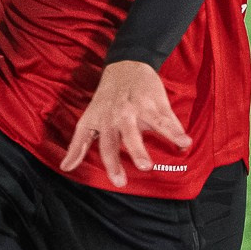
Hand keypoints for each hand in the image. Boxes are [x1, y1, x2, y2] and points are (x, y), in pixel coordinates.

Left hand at [60, 59, 189, 187]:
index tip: (119, 182)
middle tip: (145, 167)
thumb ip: (78, 146)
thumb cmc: (104, 101)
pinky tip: (185, 141)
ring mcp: (140, 106)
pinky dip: (178, 129)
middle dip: (137, 150)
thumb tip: (65, 168)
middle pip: (128, 134)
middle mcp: (121, 115)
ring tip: (179, 146)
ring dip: (166, 134)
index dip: (111, 164)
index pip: (105, 145)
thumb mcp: (87, 121)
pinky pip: (168, 116)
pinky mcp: (155, 100)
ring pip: (153, 121)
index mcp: (103, 122)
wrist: (124, 67)